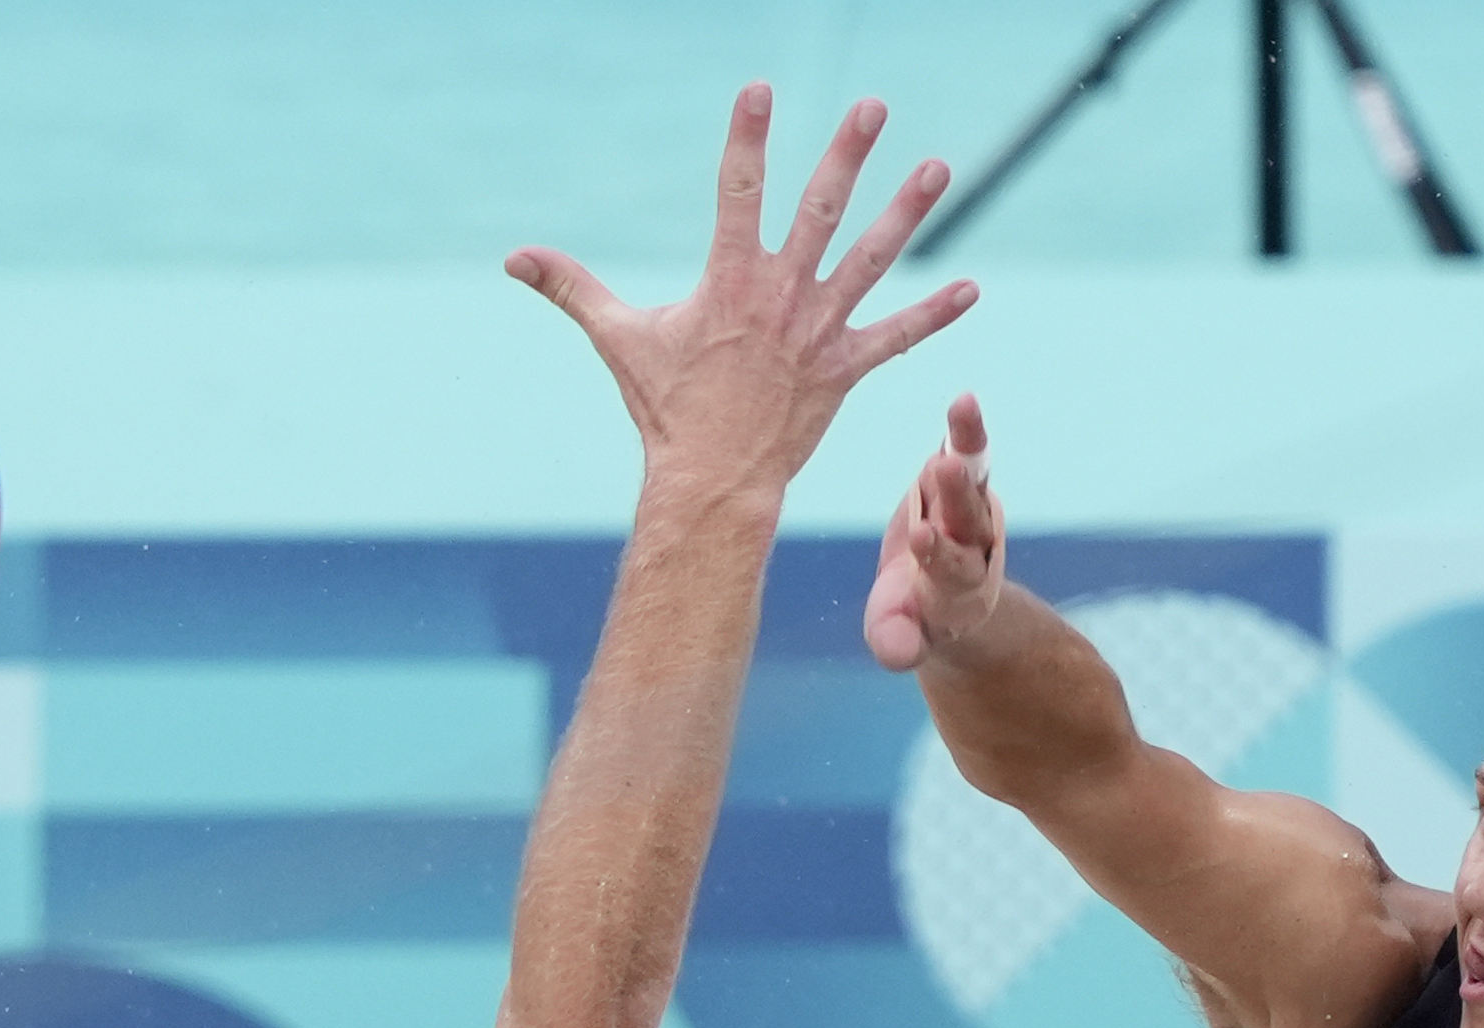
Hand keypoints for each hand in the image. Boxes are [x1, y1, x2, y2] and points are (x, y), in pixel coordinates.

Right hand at [508, 87, 974, 505]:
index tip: (760, 89)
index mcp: (729, 280)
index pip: (738, 191)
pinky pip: (896, 336)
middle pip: (820, 210)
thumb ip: (571, 288)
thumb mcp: (617, 340)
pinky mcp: (844, 370)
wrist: (712, 482)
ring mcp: (818, 331)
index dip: (747, 138)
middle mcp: (780, 296)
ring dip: (906, 214)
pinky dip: (933, 314)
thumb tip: (512, 258)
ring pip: (870, 260)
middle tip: (873, 106)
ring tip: (938, 168)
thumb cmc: (665, 410)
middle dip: (847, 155)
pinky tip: (971, 288)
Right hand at [864, 391, 1003, 672]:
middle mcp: (969, 545)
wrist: (944, 591)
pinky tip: (964, 398)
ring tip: (964, 406)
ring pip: (972, 476)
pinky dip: (965, 429)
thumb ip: (896, 642)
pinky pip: (968, 452)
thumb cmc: (914, 618)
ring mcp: (967, 510)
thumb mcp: (899, 637)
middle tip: (942, 467)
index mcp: (953, 587)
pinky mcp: (962, 483)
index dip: (937, 553)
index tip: (923, 536)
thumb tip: (895, 653)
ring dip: (967, 442)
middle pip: (966, 518)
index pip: (948, 569)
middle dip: (956, 494)